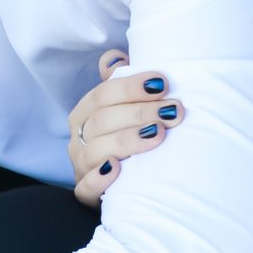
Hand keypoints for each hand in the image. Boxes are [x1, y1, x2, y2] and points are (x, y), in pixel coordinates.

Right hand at [64, 50, 183, 208]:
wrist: (127, 185)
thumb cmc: (127, 135)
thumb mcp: (125, 108)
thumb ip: (119, 81)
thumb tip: (113, 58)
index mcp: (85, 112)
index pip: (102, 94)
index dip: (131, 87)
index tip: (163, 83)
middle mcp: (79, 138)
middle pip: (103, 120)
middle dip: (140, 112)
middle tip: (174, 112)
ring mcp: (80, 166)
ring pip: (96, 150)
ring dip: (128, 140)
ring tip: (159, 134)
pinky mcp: (85, 193)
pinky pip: (85, 188)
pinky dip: (100, 178)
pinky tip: (118, 169)